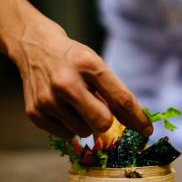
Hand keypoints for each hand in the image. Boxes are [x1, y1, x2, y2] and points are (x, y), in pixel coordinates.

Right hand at [10, 19, 152, 138]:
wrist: (34, 46)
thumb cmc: (73, 59)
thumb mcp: (96, 64)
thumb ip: (113, 91)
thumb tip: (134, 124)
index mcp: (88, 65)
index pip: (120, 99)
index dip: (137, 118)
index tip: (148, 131)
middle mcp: (66, 82)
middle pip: (102, 122)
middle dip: (106, 121)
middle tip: (99, 109)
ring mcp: (47, 99)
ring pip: (84, 131)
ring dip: (85, 122)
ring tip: (75, 102)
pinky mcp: (34, 113)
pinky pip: (66, 135)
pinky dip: (69, 125)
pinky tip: (61, 106)